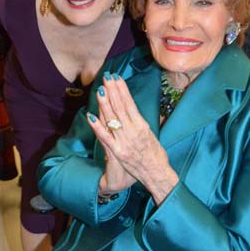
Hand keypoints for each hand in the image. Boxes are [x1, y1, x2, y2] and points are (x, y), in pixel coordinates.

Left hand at [87, 73, 178, 204]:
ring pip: (113, 119)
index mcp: (142, 125)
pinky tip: (91, 116)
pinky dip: (98, 127)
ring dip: (105, 103)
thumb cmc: (156, 155)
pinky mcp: (118, 152)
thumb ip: (141, 124)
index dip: (122, 89)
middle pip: (120, 107)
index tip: (116, 78)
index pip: (130, 103)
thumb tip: (135, 113)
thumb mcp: (152, 135)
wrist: (158, 174)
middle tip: (106, 77)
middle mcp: (133, 131)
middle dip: (113, 91)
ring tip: (100, 89)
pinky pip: (106, 138)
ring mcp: (125, 141)